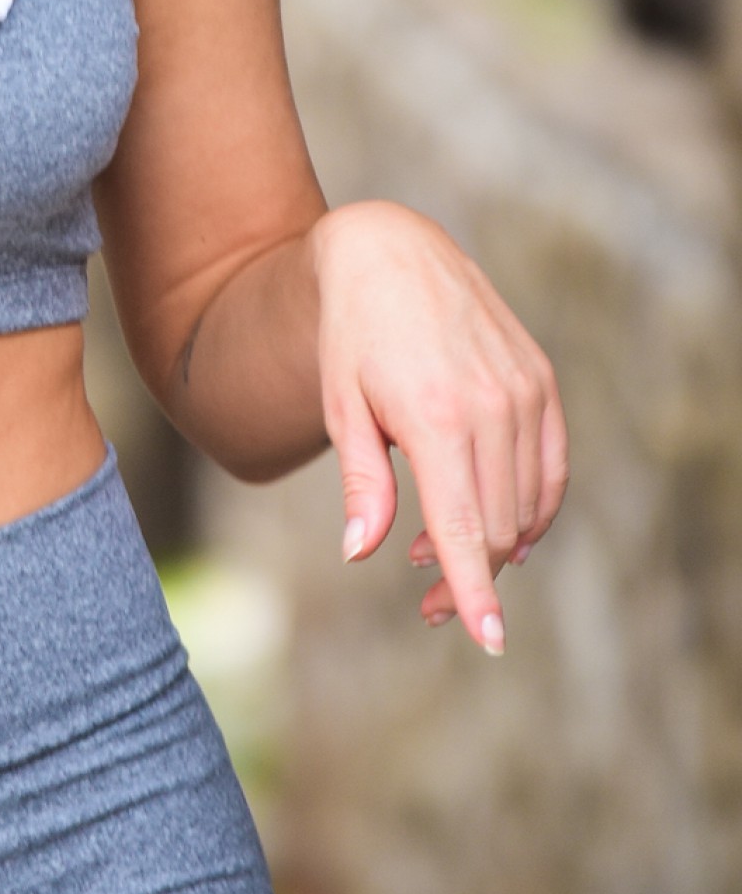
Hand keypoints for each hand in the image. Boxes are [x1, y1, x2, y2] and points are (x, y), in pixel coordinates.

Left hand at [314, 200, 567, 654]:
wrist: (390, 252)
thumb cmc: (351, 335)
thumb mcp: (342, 408)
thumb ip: (363, 485)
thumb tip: (360, 555)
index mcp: (436, 417)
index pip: (466, 527)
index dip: (475, 591)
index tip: (488, 641)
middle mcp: (491, 405)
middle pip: (498, 525)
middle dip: (471, 578)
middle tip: (426, 605)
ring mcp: (524, 391)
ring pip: (528, 503)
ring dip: (496, 546)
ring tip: (438, 556)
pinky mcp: (541, 381)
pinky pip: (552, 466)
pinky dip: (534, 508)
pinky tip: (502, 529)